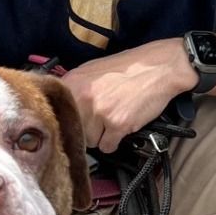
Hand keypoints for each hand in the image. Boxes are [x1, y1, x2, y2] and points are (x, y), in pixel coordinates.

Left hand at [62, 40, 192, 153]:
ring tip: (115, 117)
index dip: (68, 121)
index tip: (73, 124)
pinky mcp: (117, 124)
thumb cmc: (128, 68)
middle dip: (88, 128)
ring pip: (91, 141)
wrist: (158, 68)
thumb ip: (75, 88)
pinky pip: (107, 146)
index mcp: (73, 82)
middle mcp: (83, 97)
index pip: (57, 114)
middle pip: (74, 130)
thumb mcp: (92, 70)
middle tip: (103, 117)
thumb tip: (62, 108)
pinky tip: (122, 125)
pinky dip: (115, 141)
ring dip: (102, 135)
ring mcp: (100, 111)